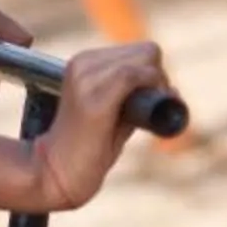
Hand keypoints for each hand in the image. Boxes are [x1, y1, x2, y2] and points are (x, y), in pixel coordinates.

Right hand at [26, 41, 170, 211]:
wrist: (55, 175)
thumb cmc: (88, 149)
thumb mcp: (114, 113)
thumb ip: (135, 96)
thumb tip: (171, 88)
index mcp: (84, 62)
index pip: (139, 51)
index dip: (155, 75)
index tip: (156, 101)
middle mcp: (83, 63)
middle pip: (147, 52)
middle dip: (158, 78)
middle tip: (154, 109)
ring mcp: (86, 78)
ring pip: (145, 59)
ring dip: (157, 85)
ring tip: (147, 114)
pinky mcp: (93, 98)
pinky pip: (133, 76)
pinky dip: (149, 89)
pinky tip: (146, 113)